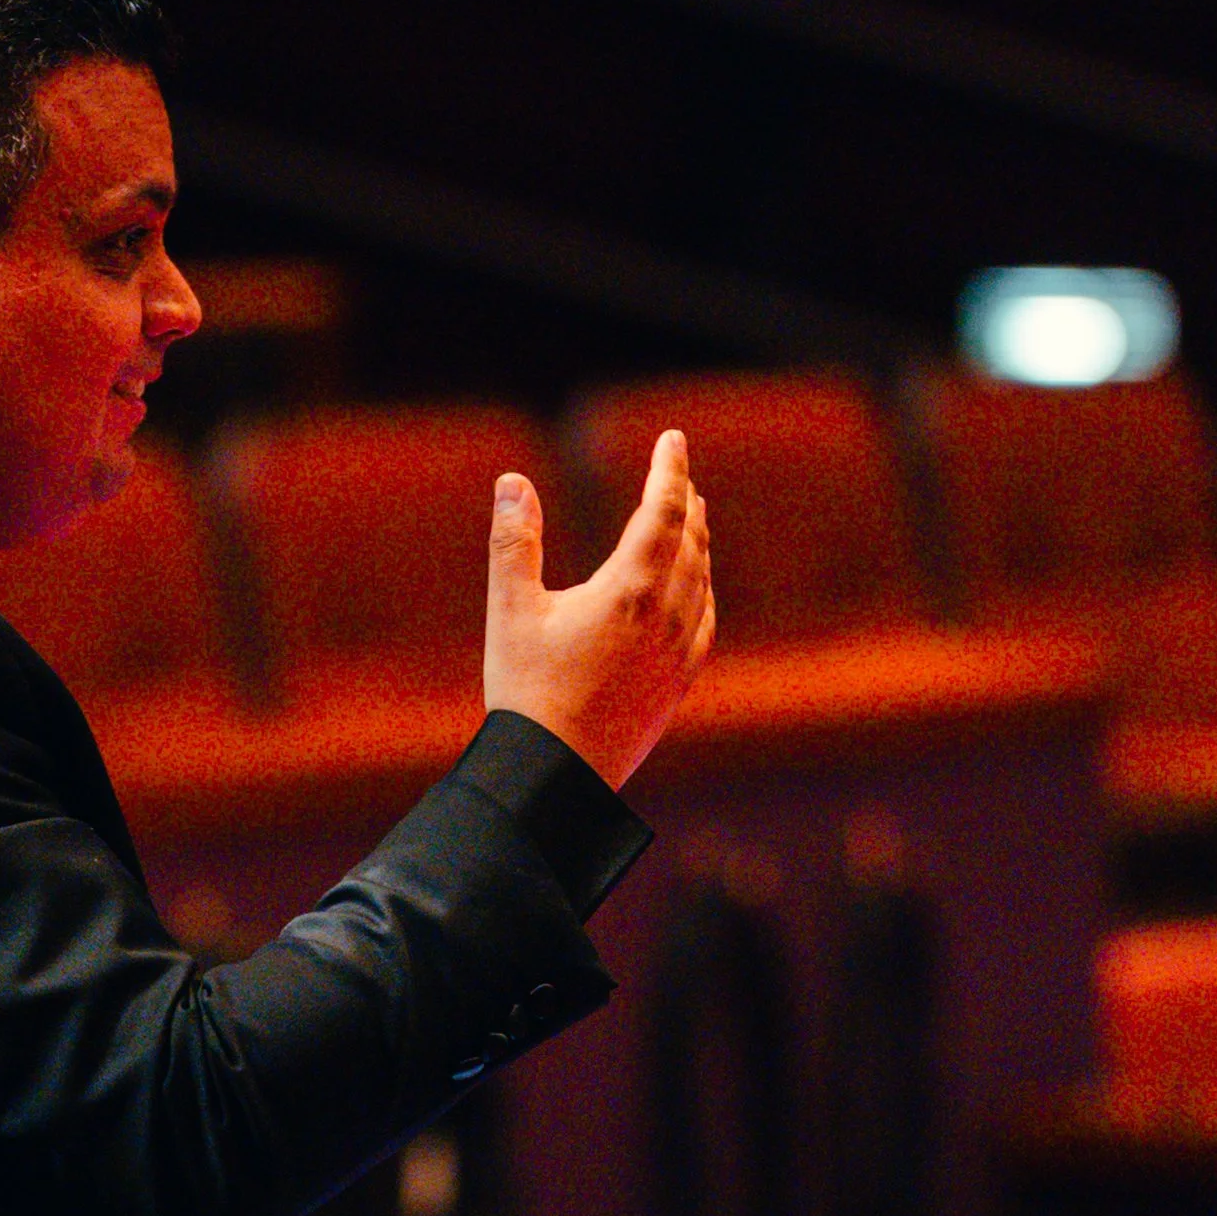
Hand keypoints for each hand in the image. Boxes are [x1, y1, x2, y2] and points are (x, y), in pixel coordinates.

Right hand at [483, 429, 713, 788]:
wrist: (558, 777)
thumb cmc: (527, 694)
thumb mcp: (510, 611)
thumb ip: (514, 541)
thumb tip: (512, 481)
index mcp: (628, 590)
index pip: (662, 510)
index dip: (669, 469)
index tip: (672, 438)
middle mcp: (666, 617)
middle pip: (691, 540)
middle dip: (685, 501)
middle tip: (680, 473)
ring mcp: (679, 653)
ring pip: (703, 579)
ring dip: (698, 541)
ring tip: (692, 518)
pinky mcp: (678, 684)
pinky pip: (706, 622)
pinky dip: (705, 589)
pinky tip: (698, 589)